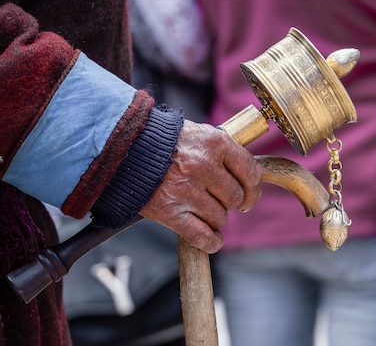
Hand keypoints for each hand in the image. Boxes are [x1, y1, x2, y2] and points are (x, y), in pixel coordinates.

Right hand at [139, 120, 262, 252]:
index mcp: (214, 142)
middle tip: (219, 201)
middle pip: (234, 198)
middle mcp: (203, 165)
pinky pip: (202, 236)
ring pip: (219, 218)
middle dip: (230, 203)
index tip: (248, 197)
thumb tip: (246, 174)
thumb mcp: (197, 132)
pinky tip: (212, 240)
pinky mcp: (169, 211)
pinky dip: (211, 242)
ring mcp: (186, 190)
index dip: (253, 189)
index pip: (250, 172)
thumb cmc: (161, 140)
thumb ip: (221, 150)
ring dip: (215, 219)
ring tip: (201, 209)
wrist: (122, 147)